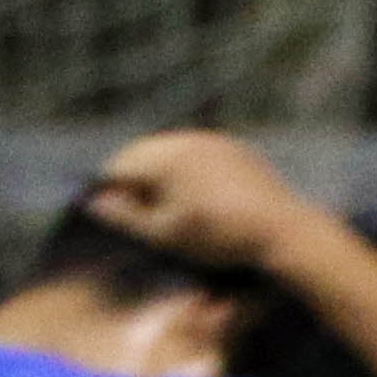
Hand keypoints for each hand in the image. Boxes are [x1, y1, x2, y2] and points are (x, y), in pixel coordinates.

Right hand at [82, 128, 335, 276]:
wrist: (281, 230)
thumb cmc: (218, 237)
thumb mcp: (165, 234)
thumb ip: (125, 216)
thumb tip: (95, 202)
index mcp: (166, 157)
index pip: (119, 165)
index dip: (107, 190)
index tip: (107, 215)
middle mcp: (188, 140)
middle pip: (144, 154)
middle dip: (134, 181)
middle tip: (135, 215)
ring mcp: (215, 142)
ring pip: (171, 153)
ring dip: (161, 176)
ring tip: (166, 210)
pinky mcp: (236, 151)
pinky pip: (199, 155)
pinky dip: (189, 173)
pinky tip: (197, 201)